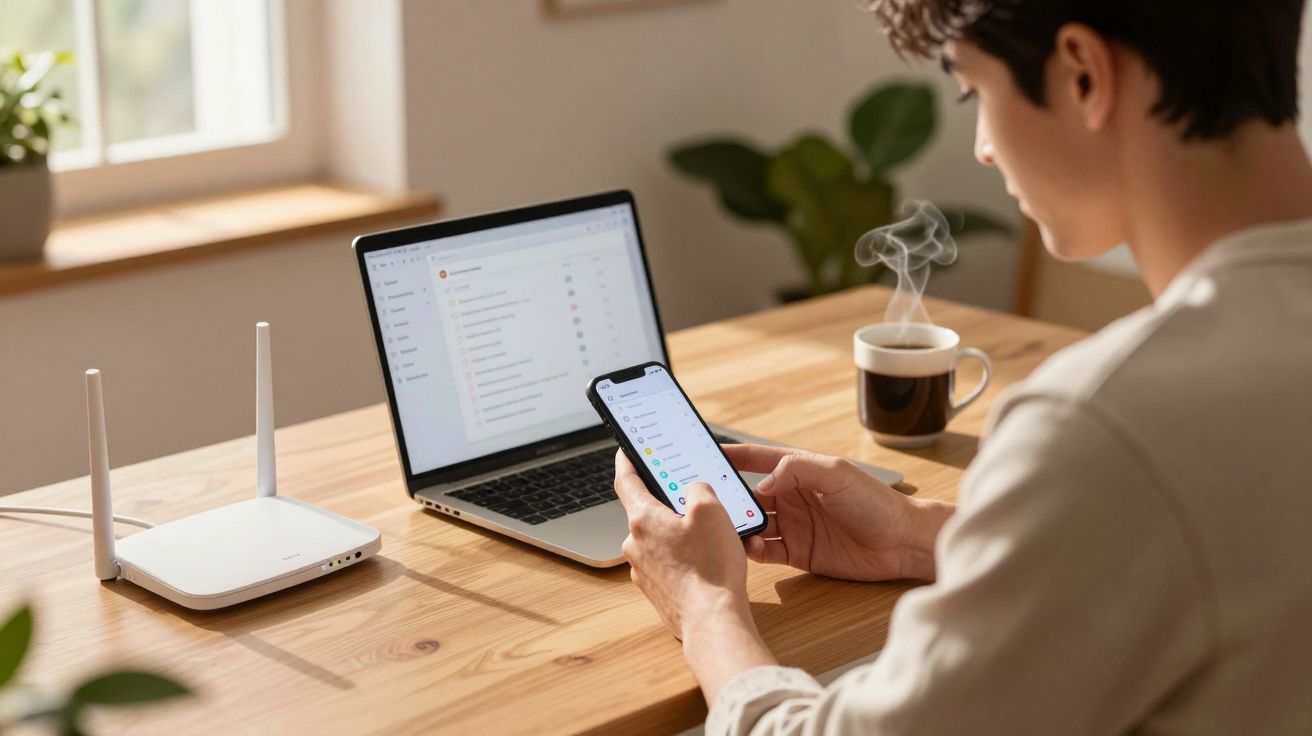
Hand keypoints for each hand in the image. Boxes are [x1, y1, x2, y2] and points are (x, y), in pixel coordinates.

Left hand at [612, 450, 777, 704]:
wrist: (712, 621)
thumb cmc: (710, 567)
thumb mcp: (712, 511)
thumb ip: (699, 489)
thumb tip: (693, 491)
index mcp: (642, 519)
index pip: (625, 480)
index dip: (626, 461)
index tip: (626, 452)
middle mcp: (635, 544)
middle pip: (646, 512)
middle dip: (666, 503)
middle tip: (690, 498)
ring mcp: (643, 570)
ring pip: (658, 540)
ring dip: (677, 533)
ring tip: (707, 537)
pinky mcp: (656, 590)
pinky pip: (667, 563)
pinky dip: (682, 558)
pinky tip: (704, 562)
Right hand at [724, 444, 953, 581]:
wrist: (901, 542)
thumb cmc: (875, 502)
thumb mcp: (836, 474)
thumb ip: (797, 470)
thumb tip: (762, 483)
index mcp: (800, 471)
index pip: (759, 459)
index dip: (733, 456)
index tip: (704, 454)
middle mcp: (793, 497)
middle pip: (750, 495)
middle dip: (729, 497)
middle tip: (706, 501)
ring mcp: (795, 526)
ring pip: (754, 524)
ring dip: (739, 526)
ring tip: (724, 528)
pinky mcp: (799, 553)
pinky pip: (767, 551)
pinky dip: (753, 550)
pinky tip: (748, 548)